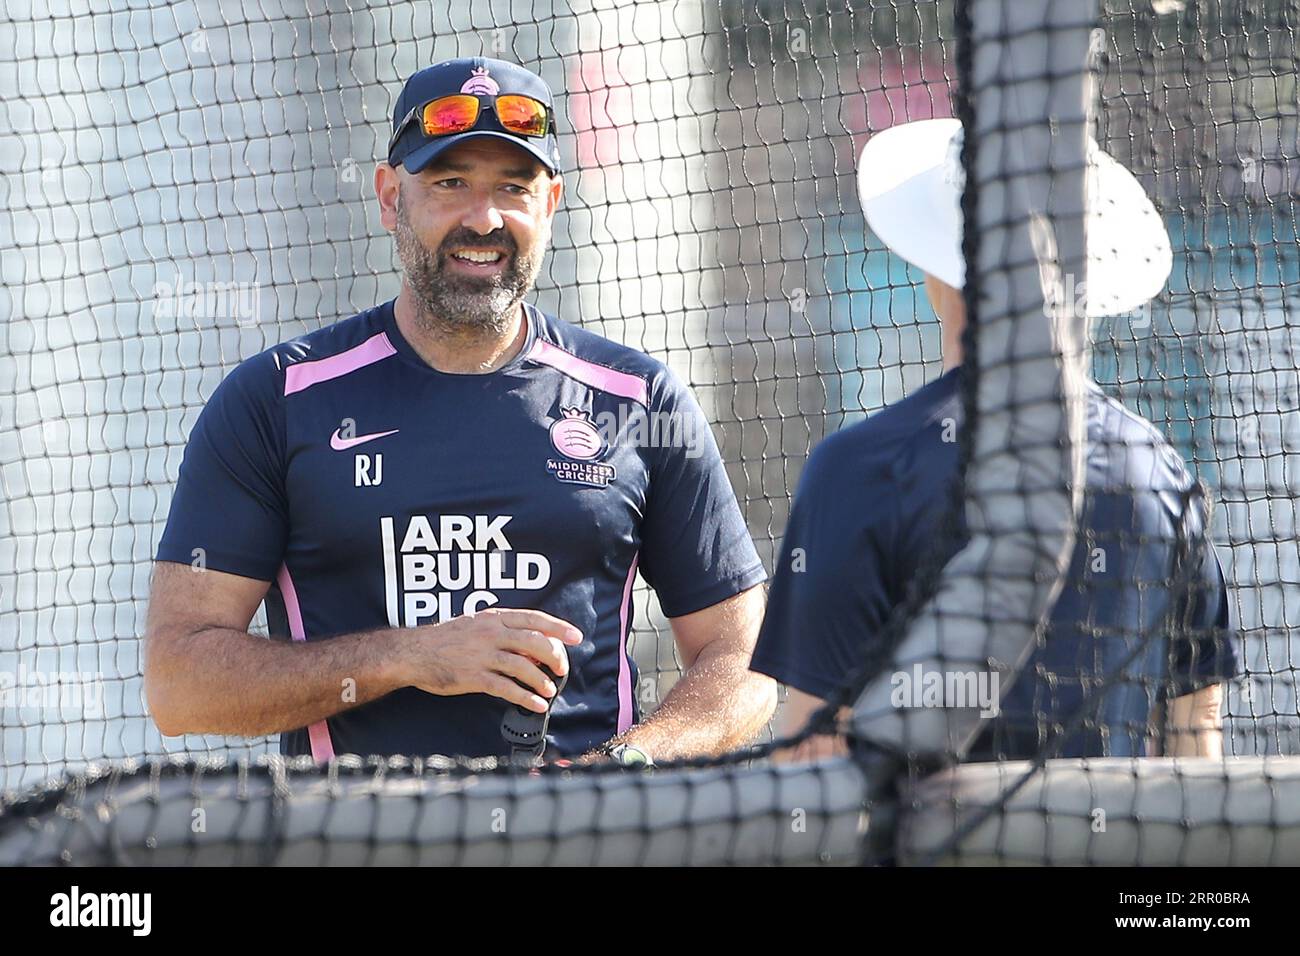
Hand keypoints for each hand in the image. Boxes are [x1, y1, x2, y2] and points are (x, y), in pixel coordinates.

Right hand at [401, 608, 581, 712]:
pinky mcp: (474, 678)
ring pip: (523, 667)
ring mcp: (482, 655)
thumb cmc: (446, 639)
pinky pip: (507, 689)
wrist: (413, 652)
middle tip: (563, 668)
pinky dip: (526, 698)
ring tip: (550, 690)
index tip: (577, 637)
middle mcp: (491, 633)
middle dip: (555, 657)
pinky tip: (536, 705)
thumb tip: (532, 645)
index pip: (534, 619)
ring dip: (542, 680)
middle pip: (534, 642)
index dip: (559, 628)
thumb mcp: (476, 624)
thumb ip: (503, 631)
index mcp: (494, 617)